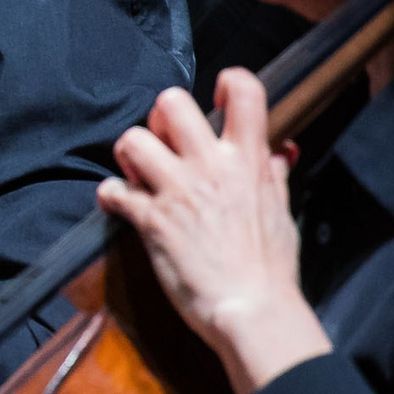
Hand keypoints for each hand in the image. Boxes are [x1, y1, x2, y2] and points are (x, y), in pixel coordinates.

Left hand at [97, 69, 328, 393]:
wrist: (253, 311)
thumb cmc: (271, 268)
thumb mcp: (281, 212)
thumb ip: (273, 175)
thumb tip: (282, 150)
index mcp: (249, 160)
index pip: (245, 90)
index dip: (227, 83)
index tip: (216, 100)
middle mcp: (212, 166)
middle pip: (171, 102)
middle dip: (161, 117)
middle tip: (164, 144)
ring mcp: (178, 190)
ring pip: (132, 139)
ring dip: (129, 154)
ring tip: (138, 173)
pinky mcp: (151, 220)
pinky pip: (113, 190)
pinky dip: (111, 195)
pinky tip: (122, 205)